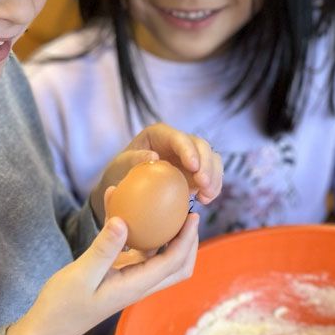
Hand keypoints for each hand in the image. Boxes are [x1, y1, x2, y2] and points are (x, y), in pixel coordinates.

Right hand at [7, 212, 199, 334]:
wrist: (47, 327)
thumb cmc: (62, 306)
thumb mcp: (81, 275)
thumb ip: (103, 249)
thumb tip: (123, 221)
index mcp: (135, 286)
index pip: (173, 262)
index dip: (187, 239)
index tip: (193, 215)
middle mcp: (138, 284)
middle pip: (177, 265)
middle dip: (188, 242)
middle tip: (188, 214)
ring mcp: (128, 280)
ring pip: (159, 259)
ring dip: (167, 236)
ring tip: (166, 208)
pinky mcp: (116, 274)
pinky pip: (134, 252)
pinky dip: (135, 233)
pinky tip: (118, 208)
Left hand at [90, 123, 222, 223]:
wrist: (126, 186)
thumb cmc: (120, 172)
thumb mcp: (120, 165)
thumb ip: (134, 159)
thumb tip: (153, 156)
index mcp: (160, 134)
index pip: (179, 138)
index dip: (189, 150)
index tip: (193, 167)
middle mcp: (179, 142)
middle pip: (202, 146)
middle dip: (207, 164)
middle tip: (203, 184)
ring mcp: (190, 156)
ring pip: (212, 159)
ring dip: (214, 177)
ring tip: (206, 197)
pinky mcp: (197, 172)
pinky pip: (212, 176)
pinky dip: (213, 187)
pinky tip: (205, 200)